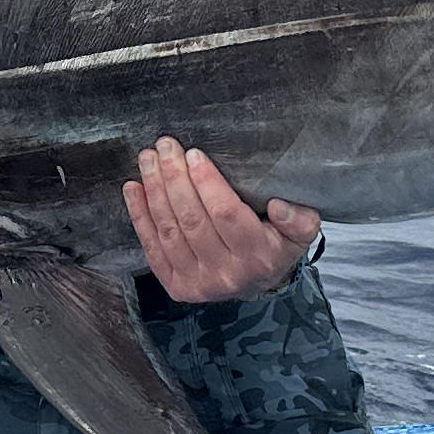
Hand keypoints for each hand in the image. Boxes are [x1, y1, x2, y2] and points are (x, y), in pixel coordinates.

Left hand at [126, 138, 322, 300]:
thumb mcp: (299, 233)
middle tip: (165, 147)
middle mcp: (226, 275)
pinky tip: (133, 189)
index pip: (226, 214)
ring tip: (148, 159)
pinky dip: (140, 216)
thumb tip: (278, 206)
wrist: (258, 283)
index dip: (206, 182)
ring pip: (169, 231)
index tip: (193, 154)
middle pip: (193, 220)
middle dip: (175, 178)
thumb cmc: (276, 245)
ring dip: (155, 191)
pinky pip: (153, 248)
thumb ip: (299, 219)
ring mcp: (199, 284)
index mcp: (258, 257)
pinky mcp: (177, 287)